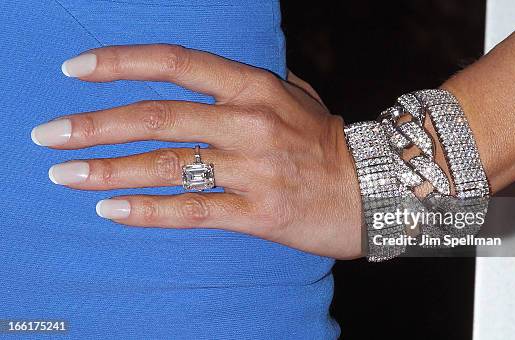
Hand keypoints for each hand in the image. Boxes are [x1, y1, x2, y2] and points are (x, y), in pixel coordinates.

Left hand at [31, 44, 362, 258]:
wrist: (378, 190)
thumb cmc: (329, 141)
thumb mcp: (298, 96)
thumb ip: (255, 82)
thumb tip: (215, 76)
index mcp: (255, 88)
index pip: (176, 64)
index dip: (121, 63)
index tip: (76, 70)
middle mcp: (249, 123)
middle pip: (157, 118)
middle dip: (93, 125)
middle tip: (48, 135)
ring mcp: (253, 169)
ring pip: (167, 166)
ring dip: (107, 171)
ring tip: (64, 176)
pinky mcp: (257, 213)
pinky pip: (193, 210)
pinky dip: (148, 211)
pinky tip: (112, 211)